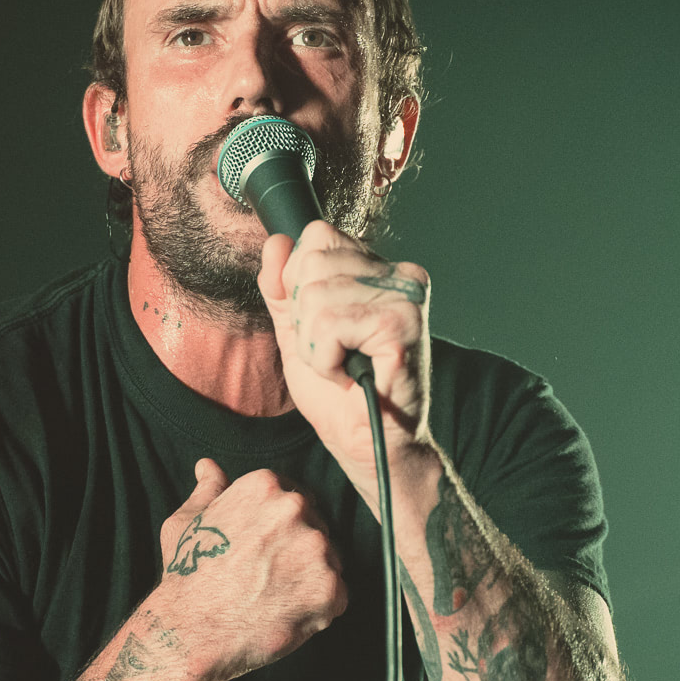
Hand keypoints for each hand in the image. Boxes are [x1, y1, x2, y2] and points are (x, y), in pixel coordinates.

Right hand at [152, 458, 348, 680]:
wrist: (191, 629)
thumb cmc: (187, 575)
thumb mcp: (186, 521)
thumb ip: (208, 490)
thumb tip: (208, 467)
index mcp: (265, 486)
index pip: (294, 498)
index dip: (281, 528)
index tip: (266, 548)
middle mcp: (296, 509)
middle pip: (315, 527)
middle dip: (297, 551)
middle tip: (267, 576)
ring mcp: (317, 549)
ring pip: (328, 560)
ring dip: (309, 578)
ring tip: (274, 596)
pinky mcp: (330, 588)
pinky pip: (337, 595)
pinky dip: (318, 607)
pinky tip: (286, 613)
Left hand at [257, 220, 431, 480]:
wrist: (370, 444)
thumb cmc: (341, 395)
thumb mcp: (298, 333)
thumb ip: (282, 289)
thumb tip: (275, 243)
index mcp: (378, 268)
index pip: (316, 236)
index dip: (299, 285)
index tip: (324, 328)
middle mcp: (399, 274)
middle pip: (311, 263)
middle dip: (305, 320)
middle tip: (337, 352)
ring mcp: (405, 296)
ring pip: (315, 297)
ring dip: (315, 346)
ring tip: (344, 366)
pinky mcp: (400, 323)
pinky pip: (329, 325)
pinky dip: (326, 360)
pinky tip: (350, 375)